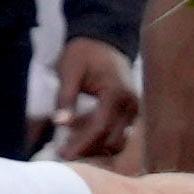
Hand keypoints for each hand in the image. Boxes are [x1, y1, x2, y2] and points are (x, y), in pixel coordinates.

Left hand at [45, 35, 138, 164]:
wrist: (103, 39)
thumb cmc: (84, 53)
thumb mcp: (69, 70)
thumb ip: (66, 97)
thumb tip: (60, 123)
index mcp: (116, 92)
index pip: (100, 127)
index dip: (81, 143)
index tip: (62, 154)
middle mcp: (130, 104)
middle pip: (111, 140)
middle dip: (87, 150)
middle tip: (62, 152)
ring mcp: (133, 110)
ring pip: (116, 141)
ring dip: (94, 146)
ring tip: (70, 143)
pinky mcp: (131, 113)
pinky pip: (118, 133)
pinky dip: (100, 138)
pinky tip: (80, 133)